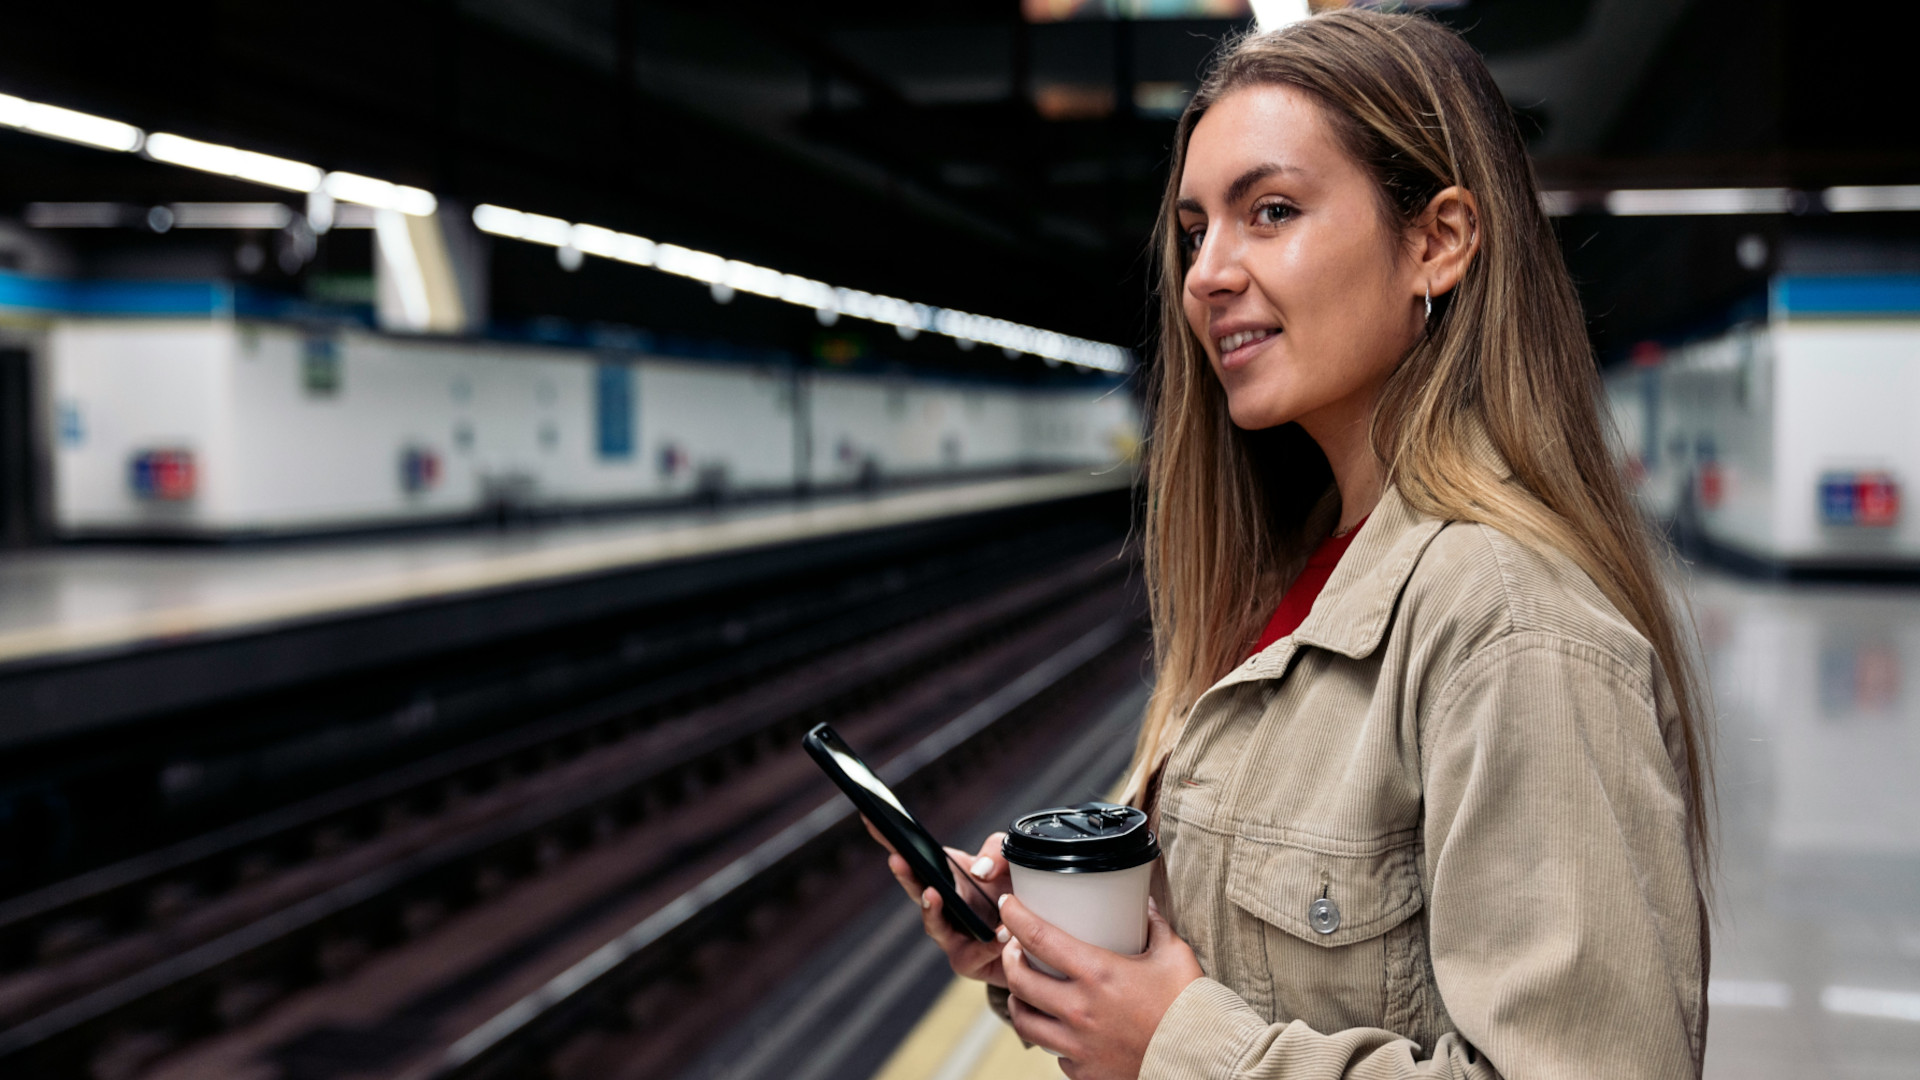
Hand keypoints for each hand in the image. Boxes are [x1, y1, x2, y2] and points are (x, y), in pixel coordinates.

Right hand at [862, 817, 1012, 987]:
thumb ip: (996, 852)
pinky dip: (988, 943)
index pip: (913, 856)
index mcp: (946, 876)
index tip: (873, 819)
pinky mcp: (968, 961)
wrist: (1038, 937)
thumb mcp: (1009, 862)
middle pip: (916, 889)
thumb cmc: (1014, 895)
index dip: (890, 839)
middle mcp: (941, 906)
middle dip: (905, 874)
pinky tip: (1002, 933)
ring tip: (933, 894)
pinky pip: (974, 952)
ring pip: (933, 925)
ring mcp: (950, 935)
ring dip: (931, 911)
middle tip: (897, 858)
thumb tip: (979, 872)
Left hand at [999, 893, 1202, 1078]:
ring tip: (1024, 988)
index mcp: (1097, 974)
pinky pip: (1054, 1053)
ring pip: (1025, 1021)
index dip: (1015, 916)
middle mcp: (1080, 1010)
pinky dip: (1052, 1036)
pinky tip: (1061, 1026)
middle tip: (1014, 948)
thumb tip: (1144, 905)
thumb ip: (1154, 926)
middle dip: (1009, 958)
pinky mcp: (1084, 1071)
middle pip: (1019, 980)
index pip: (1038, 937)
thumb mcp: (1174, 955)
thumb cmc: (1189, 1008)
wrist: (1203, 1060)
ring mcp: (1078, 1045)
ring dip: (1018, 1000)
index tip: (1008, 905)